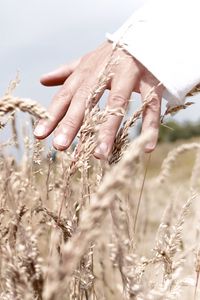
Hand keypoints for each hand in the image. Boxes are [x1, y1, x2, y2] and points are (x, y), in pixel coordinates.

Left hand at [34, 41, 163, 157]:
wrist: (145, 36)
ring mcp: (129, 75)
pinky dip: (149, 125)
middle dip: (72, 123)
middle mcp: (105, 72)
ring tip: (99, 155)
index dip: (52, 115)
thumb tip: (42, 80)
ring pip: (118, 103)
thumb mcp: (88, 61)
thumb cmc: (111, 55)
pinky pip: (151, 105)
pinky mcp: (151, 81)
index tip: (40, 135)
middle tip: (60, 146)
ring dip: (108, 129)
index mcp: (87, 70)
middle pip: (86, 99)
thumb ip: (67, 72)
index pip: (66, 94)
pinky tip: (146, 147)